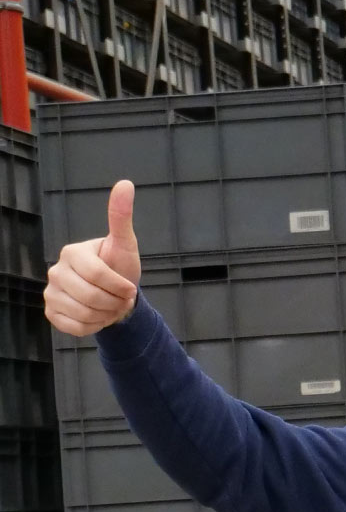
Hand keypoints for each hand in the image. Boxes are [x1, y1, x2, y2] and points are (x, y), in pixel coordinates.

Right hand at [45, 179, 140, 336]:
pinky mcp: (51, 312)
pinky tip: (98, 316)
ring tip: (111, 306)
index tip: (130, 288)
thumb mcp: (125, 243)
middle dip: (114, 302)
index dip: (119, 286)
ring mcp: (50, 292)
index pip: (97, 275)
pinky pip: (73, 327)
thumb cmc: (120, 266)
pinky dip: (92, 327)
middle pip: (90, 297)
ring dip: (105, 316)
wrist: (115, 293)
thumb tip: (125, 184)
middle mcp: (56, 271)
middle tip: (120, 299)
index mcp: (72, 252)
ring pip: (82, 314)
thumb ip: (121, 216)